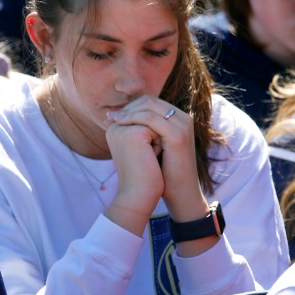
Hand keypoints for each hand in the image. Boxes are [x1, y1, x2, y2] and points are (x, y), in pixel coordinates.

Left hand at [106, 96, 207, 223]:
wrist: (181, 192)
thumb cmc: (166, 173)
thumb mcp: (156, 147)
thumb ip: (147, 131)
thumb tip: (123, 120)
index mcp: (179, 118)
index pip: (151, 102)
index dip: (131, 107)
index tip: (113, 115)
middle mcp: (183, 118)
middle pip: (150, 101)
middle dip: (128, 107)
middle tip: (111, 116)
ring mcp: (182, 125)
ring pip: (149, 107)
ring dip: (128, 112)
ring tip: (112, 120)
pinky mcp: (177, 134)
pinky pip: (150, 119)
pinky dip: (132, 119)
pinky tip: (120, 125)